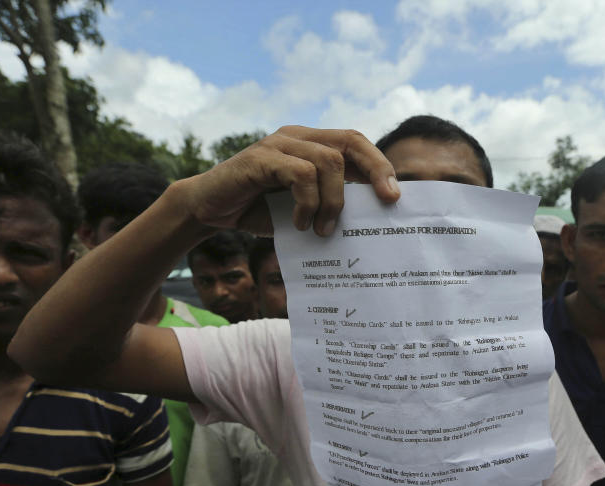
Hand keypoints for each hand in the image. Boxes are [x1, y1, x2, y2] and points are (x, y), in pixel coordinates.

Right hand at [181, 125, 400, 235]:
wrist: (210, 210)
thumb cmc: (259, 210)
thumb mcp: (303, 209)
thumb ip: (330, 206)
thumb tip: (370, 226)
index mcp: (312, 144)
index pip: (356, 143)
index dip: (380, 165)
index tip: (395, 197)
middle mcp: (298, 137)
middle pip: (350, 141)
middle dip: (376, 170)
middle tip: (386, 202)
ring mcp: (278, 144)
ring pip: (329, 161)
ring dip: (333, 201)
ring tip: (323, 230)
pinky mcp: (260, 158)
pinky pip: (300, 173)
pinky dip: (307, 202)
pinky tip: (299, 224)